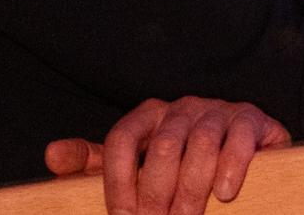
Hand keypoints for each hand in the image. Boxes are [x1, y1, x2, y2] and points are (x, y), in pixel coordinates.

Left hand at [42, 97, 291, 214]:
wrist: (242, 149)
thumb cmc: (180, 164)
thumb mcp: (135, 164)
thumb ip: (95, 164)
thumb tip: (52, 155)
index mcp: (148, 116)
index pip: (121, 140)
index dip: (117, 182)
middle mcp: (181, 108)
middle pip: (161, 147)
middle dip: (156, 194)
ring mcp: (218, 111)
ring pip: (200, 144)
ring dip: (191, 190)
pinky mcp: (251, 121)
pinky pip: (239, 139)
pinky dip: (231, 167)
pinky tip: (225, 194)